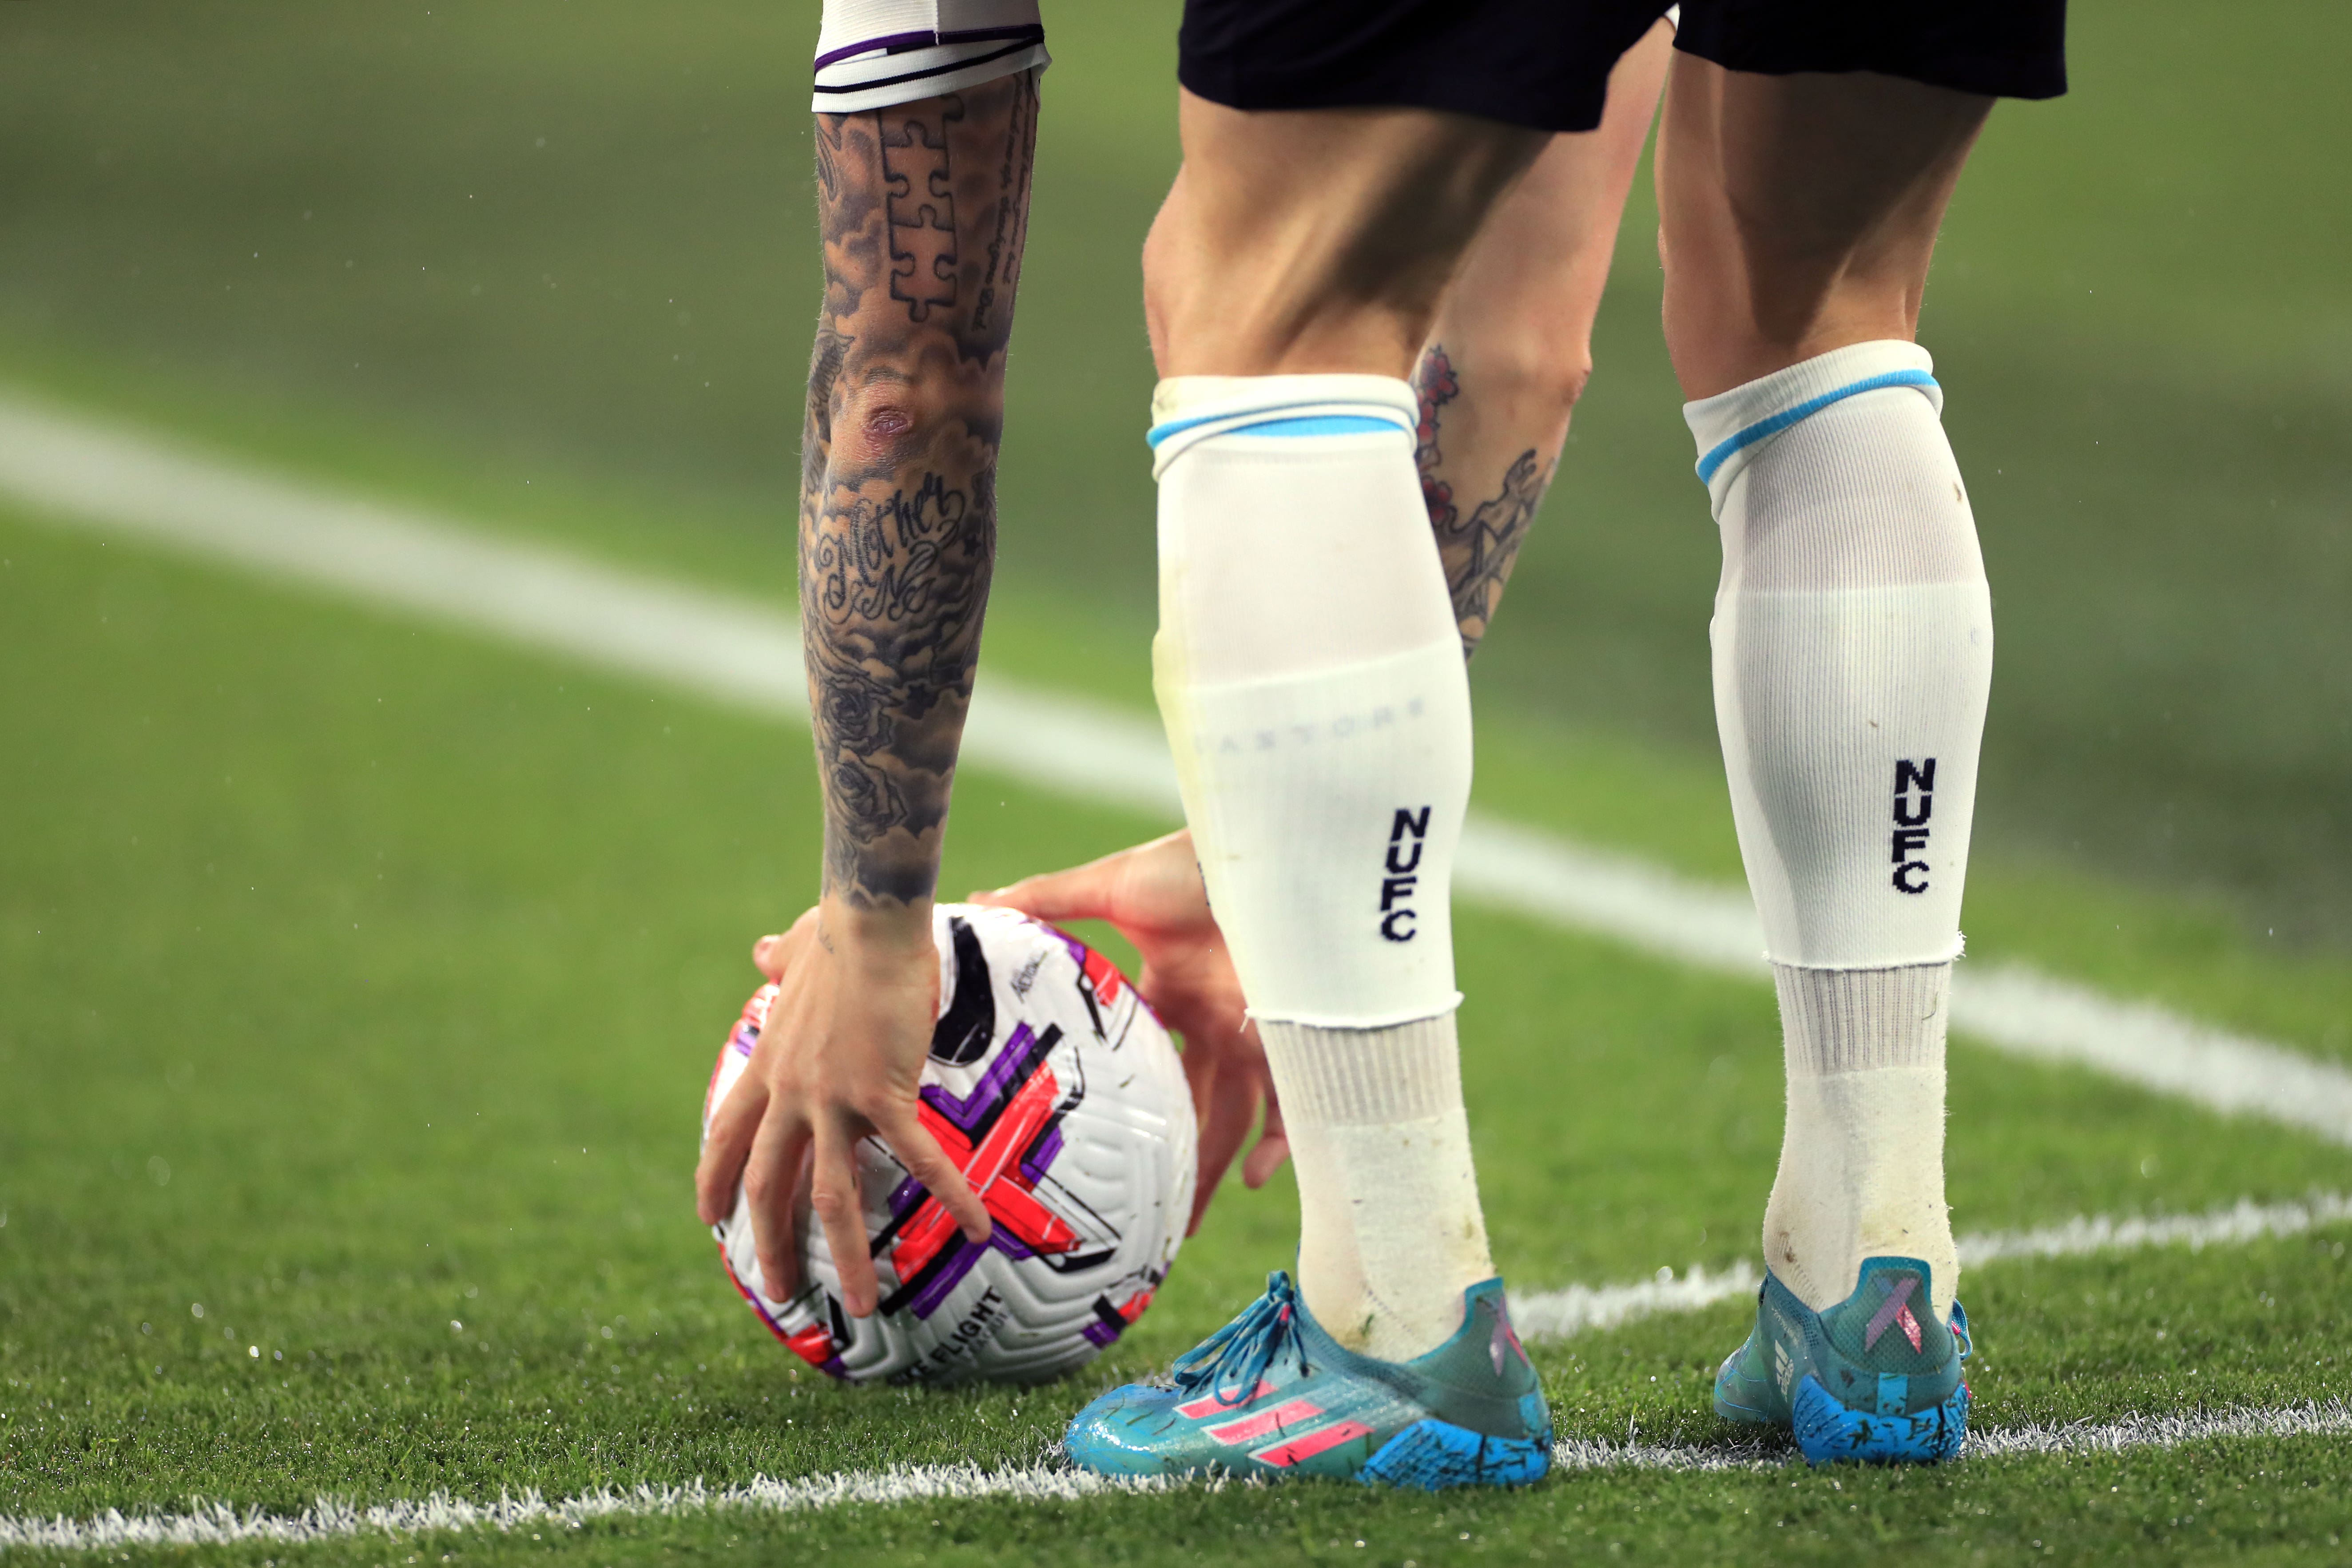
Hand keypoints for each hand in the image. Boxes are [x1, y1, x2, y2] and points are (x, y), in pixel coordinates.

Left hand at [693, 901, 990, 1317]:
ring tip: (858, 1306)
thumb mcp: (797, 947)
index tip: (710, 1220)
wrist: (869, 919)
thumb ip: (780, 960)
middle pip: (767, 1186)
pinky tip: (978, 1228)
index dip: (714, 1181)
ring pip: (831, 1196)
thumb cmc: (841, 927)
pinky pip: (918, 1158)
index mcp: (770, 1066)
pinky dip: (949, 1195)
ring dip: (845, 1256)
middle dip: (770, 1244)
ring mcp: (833, 1099)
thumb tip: (762, 950)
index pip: (728, 1136)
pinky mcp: (881, 1094)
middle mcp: (792, 1094)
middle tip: (780, 1293)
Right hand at [972, 831, 1287, 1233]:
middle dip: (1173, 1158)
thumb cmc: (1187, 860)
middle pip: (1193, 1104)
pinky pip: (1291, 1105)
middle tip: (1145, 1213)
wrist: (1259, 844)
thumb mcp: (1109, 885)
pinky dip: (1279, 1145)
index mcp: (1172, 991)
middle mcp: (1214, 1018)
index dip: (1124, 1103)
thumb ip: (1047, 900)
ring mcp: (1252, 1030)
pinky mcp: (1288, 1035)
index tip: (1095, 1145)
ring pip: (1236, 1117)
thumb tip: (977, 904)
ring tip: (1187, 1219)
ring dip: (1215, 1167)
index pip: (1145, 1060)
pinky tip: (1256, 1180)